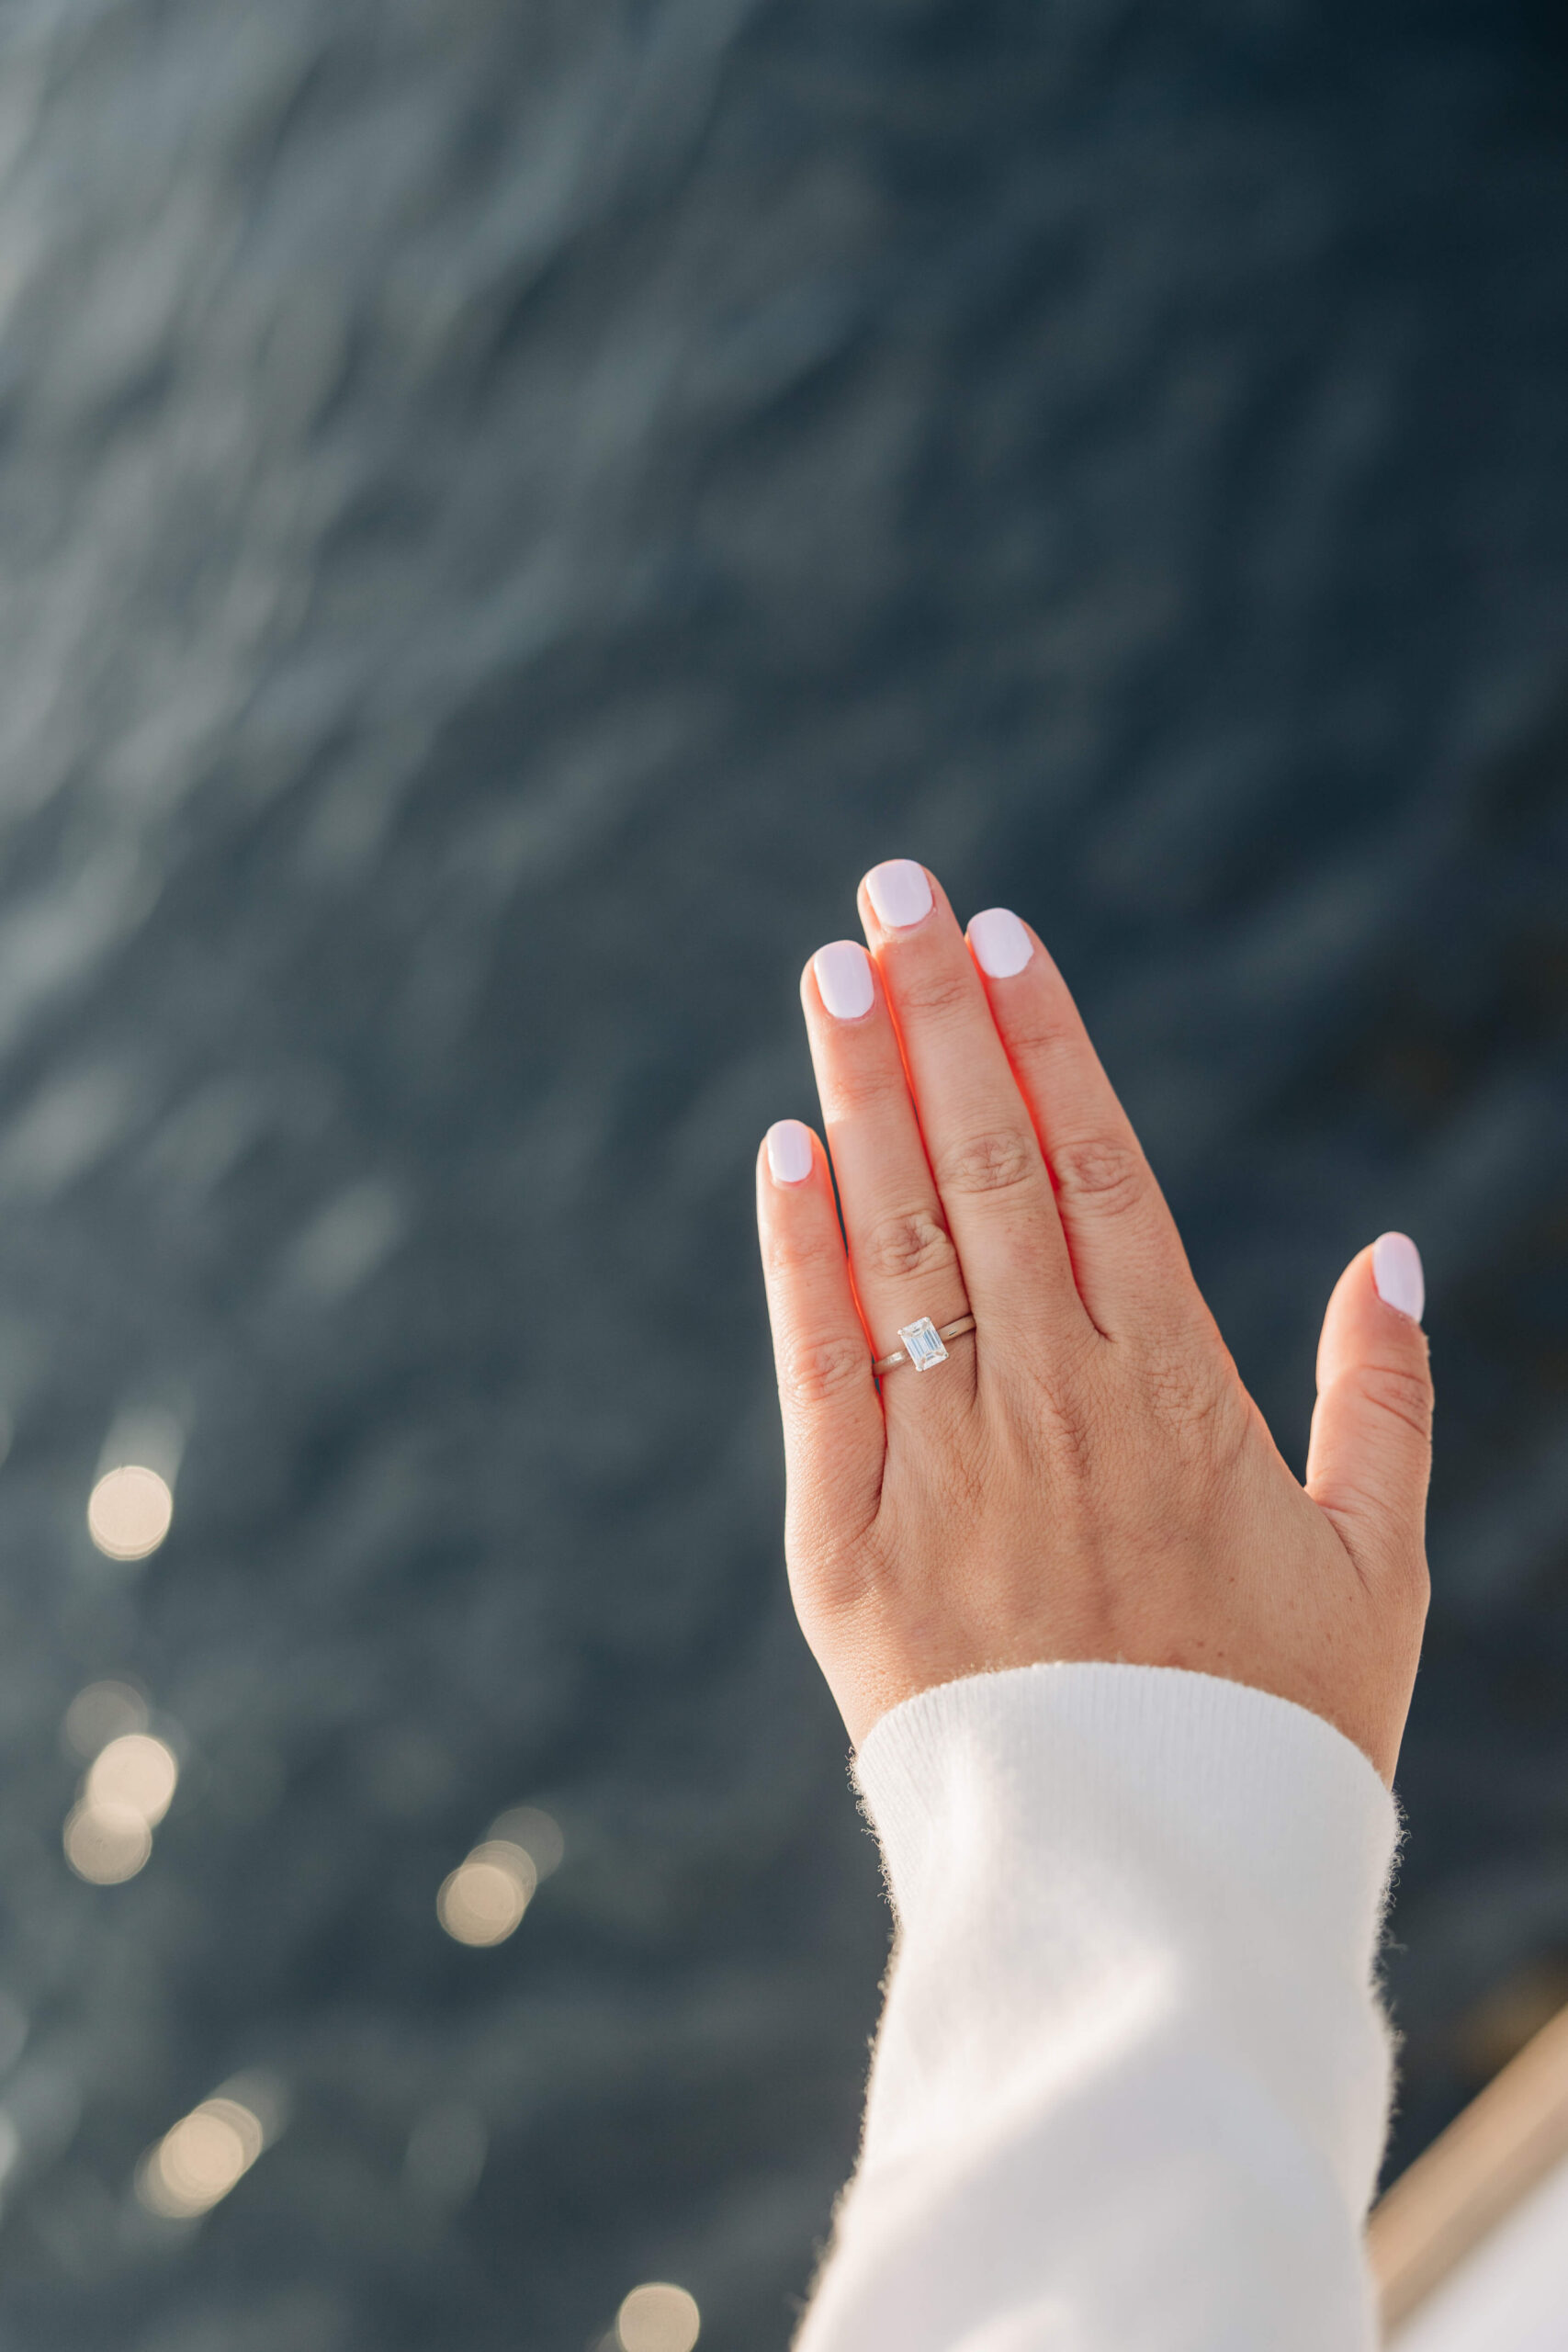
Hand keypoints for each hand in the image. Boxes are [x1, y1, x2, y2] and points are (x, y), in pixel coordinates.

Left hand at [755, 862, 1431, 1782]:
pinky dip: (796, 1256)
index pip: (1100, 1168)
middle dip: (934, 1017)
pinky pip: (818, 1371)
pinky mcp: (848, 1543)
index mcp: (1180, 1389)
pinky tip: (781, 1151)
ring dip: (859, 1096)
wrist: (1145, 1895)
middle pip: (987, 1166)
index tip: (1000, 934)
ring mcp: (944, 1464)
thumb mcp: (1374, 1568)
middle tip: (887, 891)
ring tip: (829, 973)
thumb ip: (1388, 1403)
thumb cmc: (1274, 1731)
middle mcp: (1054, 1400)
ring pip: (898, 1240)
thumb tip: (1392, 1250)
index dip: (1046, 1040)